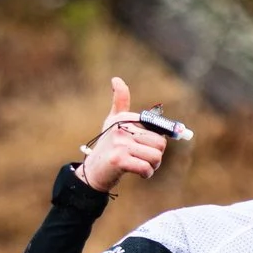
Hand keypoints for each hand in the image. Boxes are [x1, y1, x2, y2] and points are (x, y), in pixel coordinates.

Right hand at [75, 76, 164, 193]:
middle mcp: (121, 128)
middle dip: (156, 155)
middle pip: (160, 143)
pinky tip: (140, 173)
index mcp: (124, 118)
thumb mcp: (112, 122)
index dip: (159, 140)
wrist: (92, 172)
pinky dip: (147, 174)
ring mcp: (119, 144)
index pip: (157, 126)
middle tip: (144, 159)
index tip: (156, 147)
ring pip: (155, 156)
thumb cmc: (107, 146)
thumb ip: (119, 101)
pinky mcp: (118, 160)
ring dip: (153, 166)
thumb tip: (116, 79)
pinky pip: (146, 168)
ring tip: (142, 166)